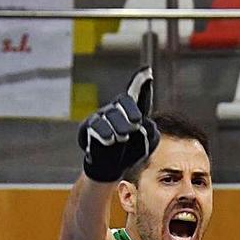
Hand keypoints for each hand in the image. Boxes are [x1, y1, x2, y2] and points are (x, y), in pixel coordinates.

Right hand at [78, 67, 158, 181]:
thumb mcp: (147, 144)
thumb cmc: (131, 151)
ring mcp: (102, 117)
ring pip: (112, 114)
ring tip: (122, 137)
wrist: (112, 168)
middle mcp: (116, 110)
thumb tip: (142, 125)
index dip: (141, 83)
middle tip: (136, 122)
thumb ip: (151, 134)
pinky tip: (110, 140)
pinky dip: (105, 133)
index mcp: (133, 111)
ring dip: (120, 126)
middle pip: (124, 101)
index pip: (138, 96)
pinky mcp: (88, 127)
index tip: (148, 72)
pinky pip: (97, 126)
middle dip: (131, 111)